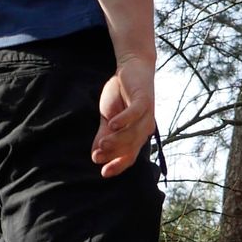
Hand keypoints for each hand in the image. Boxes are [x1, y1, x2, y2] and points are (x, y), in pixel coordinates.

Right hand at [92, 55, 156, 176]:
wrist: (132, 67)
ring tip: (102, 143)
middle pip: (130, 147)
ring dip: (117, 140)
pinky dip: (124, 120)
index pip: (130, 156)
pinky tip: (112, 124)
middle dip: (114, 153)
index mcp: (137, 135)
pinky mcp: (143, 100)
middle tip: (97, 156)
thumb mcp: (108, 118)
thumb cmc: (121, 94)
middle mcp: (145, 128)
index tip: (103, 173)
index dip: (118, 166)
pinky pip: (134, 114)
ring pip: (133, 133)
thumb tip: (95, 155)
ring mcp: (146, 115)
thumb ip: (103, 135)